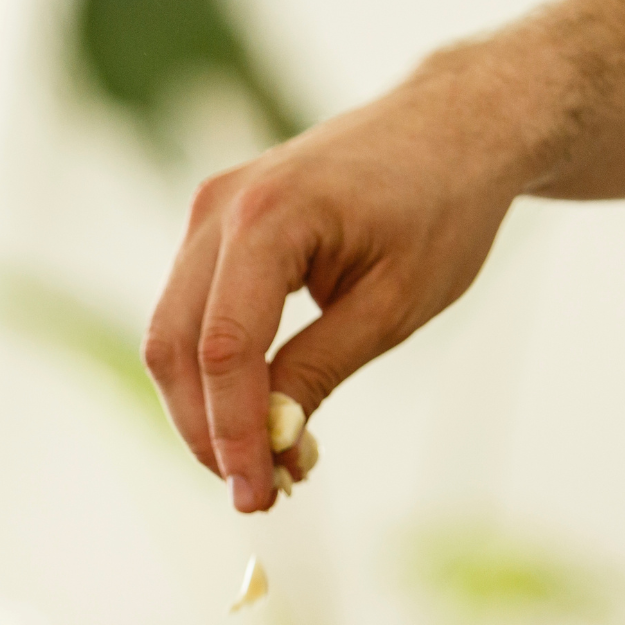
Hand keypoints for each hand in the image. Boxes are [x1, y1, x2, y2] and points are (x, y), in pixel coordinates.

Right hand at [144, 43, 549, 511]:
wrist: (451, 128)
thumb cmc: (439, 209)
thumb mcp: (393, 306)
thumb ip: (320, 371)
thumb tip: (272, 446)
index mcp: (268, 216)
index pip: (226, 348)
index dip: (234, 433)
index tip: (258, 496)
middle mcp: (220, 207)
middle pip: (177, 347)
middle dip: (207, 432)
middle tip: (257, 494)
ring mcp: (208, 211)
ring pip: (173, 335)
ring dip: (205, 409)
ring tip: (262, 464)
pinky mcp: (214, 225)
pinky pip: (192, 312)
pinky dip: (215, 371)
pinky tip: (257, 415)